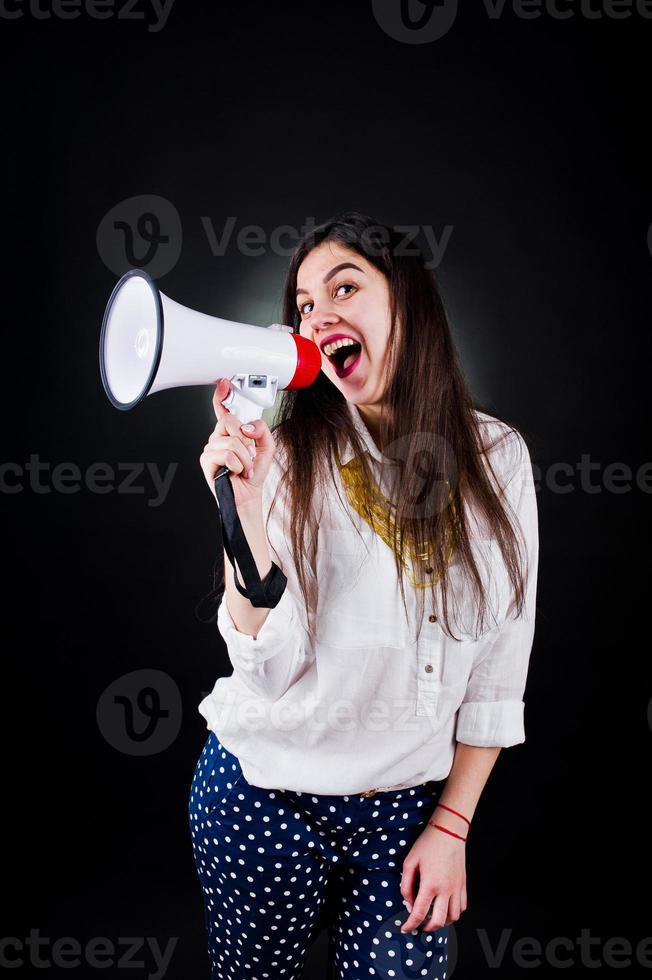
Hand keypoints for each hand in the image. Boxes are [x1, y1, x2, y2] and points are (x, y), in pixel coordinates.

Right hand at [199, 378, 276, 510]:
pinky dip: (237, 465)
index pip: (223, 409)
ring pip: (232, 442)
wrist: (247, 495)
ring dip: (245, 458)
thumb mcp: (267, 448)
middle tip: (249, 454)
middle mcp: (219, 437)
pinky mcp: (207, 460)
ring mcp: (211, 448)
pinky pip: (226, 454)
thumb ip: (263, 431)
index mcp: (232, 432)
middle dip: (246, 439)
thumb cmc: (253, 473)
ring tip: (244, 467)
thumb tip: (248, 427)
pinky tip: (236, 471)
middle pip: (230, 421)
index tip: (224, 384)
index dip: (222, 395)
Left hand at [400, 824, 467, 932]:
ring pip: (453, 917)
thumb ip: (406, 885)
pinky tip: (445, 907)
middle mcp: (446, 890)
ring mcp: (457, 888)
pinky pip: (462, 907)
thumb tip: (408, 903)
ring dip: (442, 922)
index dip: (410, 924)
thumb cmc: (428, 844)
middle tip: (419, 926)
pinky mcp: (463, 885)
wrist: (449, 831)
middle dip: (427, 928)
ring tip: (433, 917)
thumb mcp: (410, 862)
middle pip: (438, 921)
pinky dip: (454, 912)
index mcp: (430, 884)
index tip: (404, 928)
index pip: (419, 913)